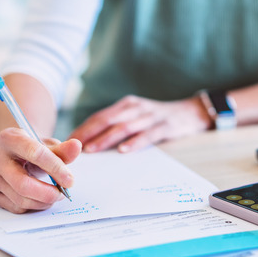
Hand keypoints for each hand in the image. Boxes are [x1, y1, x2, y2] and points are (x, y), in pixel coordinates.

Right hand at [0, 128, 81, 212]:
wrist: (15, 153)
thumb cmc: (32, 148)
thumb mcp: (47, 144)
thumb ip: (62, 149)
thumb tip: (76, 147)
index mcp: (9, 138)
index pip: (35, 154)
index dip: (55, 168)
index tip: (70, 180)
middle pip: (23, 183)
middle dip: (47, 193)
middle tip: (62, 193)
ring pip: (20, 199)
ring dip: (43, 201)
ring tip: (54, 195)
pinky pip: (16, 207)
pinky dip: (33, 206)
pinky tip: (41, 198)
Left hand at [69, 95, 211, 152]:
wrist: (192, 112)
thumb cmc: (158, 119)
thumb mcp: (136, 116)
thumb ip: (117, 125)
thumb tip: (90, 144)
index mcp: (125, 105)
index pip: (99, 117)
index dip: (82, 129)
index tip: (66, 141)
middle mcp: (135, 107)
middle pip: (107, 120)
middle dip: (88, 133)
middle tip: (72, 147)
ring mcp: (150, 116)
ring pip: (124, 127)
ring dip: (106, 139)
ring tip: (92, 150)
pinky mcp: (165, 125)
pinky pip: (148, 135)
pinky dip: (135, 142)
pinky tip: (123, 151)